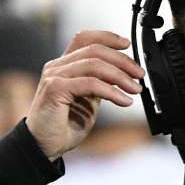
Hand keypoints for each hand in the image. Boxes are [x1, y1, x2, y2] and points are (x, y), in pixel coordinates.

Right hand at [26, 30, 144, 159]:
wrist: (44, 147)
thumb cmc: (64, 126)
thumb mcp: (88, 99)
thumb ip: (99, 84)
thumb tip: (123, 75)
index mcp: (63, 66)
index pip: (84, 38)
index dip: (107, 37)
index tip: (127, 45)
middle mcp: (56, 67)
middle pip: (94, 50)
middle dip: (122, 60)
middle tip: (139, 74)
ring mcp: (54, 76)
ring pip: (94, 64)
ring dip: (120, 76)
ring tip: (135, 90)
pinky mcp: (55, 89)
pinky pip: (90, 84)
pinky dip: (111, 92)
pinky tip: (123, 101)